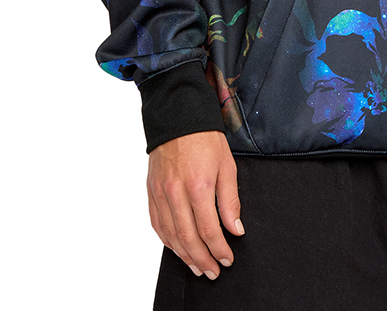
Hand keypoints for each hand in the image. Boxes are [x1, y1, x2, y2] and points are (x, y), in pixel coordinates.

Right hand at [147, 130, 243, 279]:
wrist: (178, 116)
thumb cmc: (205, 138)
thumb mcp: (227, 165)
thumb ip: (230, 200)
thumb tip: (235, 229)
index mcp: (198, 186)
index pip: (208, 230)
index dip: (218, 249)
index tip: (227, 259)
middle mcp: (176, 193)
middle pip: (188, 238)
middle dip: (202, 260)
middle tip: (213, 271)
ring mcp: (160, 193)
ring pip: (171, 236)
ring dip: (184, 256)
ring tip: (197, 267)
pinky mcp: (151, 192)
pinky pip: (157, 224)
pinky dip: (168, 241)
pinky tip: (178, 248)